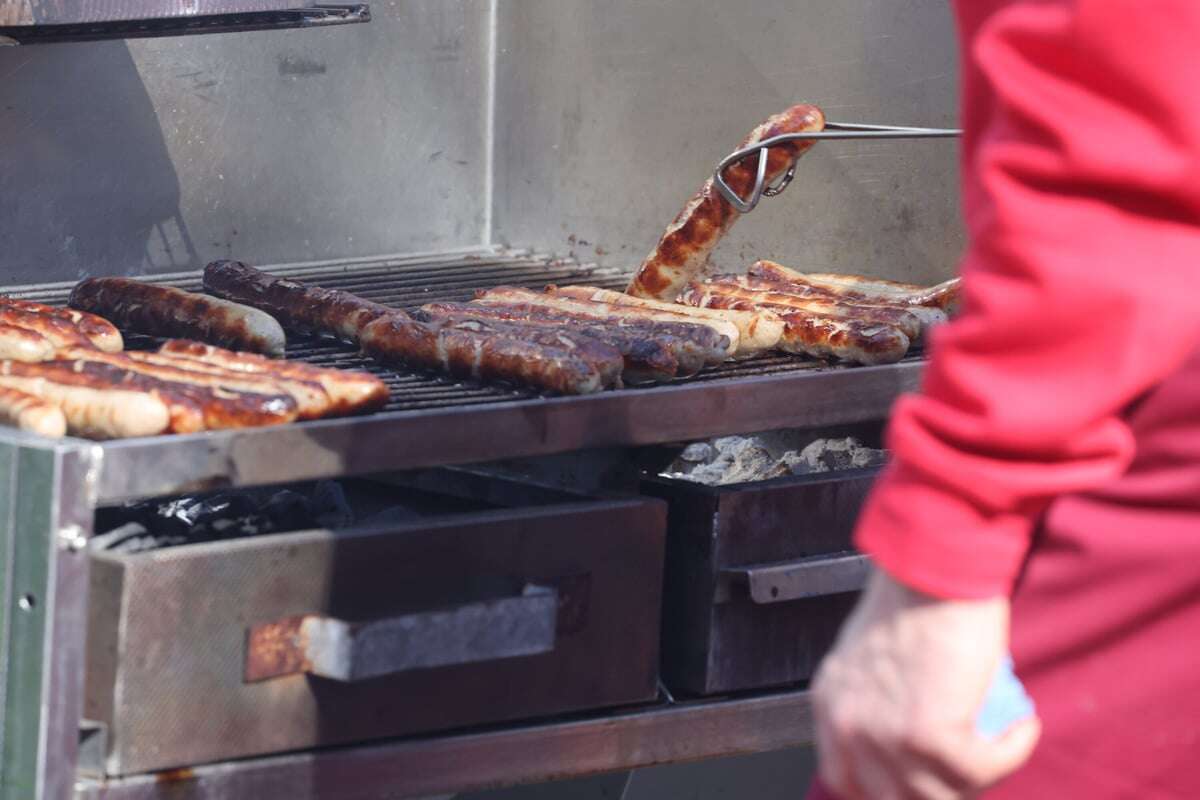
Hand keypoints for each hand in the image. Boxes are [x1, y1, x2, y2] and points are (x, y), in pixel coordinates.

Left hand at [811, 569, 1040, 799]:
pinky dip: (1012, 751)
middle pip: (896, 799)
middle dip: (945, 791)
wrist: (935, 563)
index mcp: (830, 705)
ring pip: (943, 796)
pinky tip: (1022, 727)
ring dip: (984, 775)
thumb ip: (877, 697)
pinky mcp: (928, 735)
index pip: (847, 782)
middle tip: (979, 764)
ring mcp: (884, 737)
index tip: (932, 779)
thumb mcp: (872, 654)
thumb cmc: (915, 593)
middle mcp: (847, 727)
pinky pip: (983, 769)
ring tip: (1006, 739)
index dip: (894, 791)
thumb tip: (909, 731)